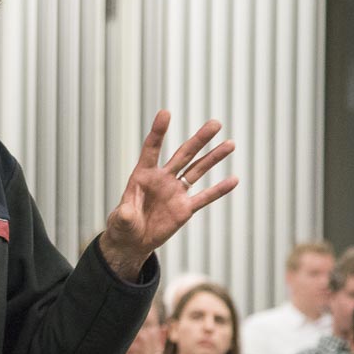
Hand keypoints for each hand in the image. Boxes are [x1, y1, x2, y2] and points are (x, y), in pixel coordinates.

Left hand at [99, 111, 237, 279]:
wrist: (133, 240)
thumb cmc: (123, 226)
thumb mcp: (120, 221)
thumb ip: (123, 215)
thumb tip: (126, 212)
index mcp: (143, 175)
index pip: (152, 149)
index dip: (158, 132)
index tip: (165, 113)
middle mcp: (162, 179)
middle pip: (183, 154)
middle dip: (199, 140)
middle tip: (215, 123)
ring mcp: (176, 192)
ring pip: (197, 170)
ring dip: (213, 157)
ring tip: (230, 143)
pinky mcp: (185, 208)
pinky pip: (204, 197)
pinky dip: (219, 190)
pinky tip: (234, 179)